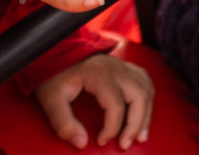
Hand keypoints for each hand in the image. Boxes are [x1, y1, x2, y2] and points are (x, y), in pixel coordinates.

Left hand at [34, 53, 154, 149]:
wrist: (56, 54)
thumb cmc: (55, 75)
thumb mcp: (51, 99)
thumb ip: (63, 122)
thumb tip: (81, 142)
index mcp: (98, 73)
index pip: (116, 104)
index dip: (112, 127)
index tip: (101, 140)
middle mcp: (115, 67)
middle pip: (139, 96)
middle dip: (136, 124)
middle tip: (126, 143)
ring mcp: (122, 66)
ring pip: (146, 89)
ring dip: (146, 114)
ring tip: (139, 135)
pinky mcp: (125, 67)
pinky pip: (145, 82)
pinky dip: (147, 100)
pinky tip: (142, 114)